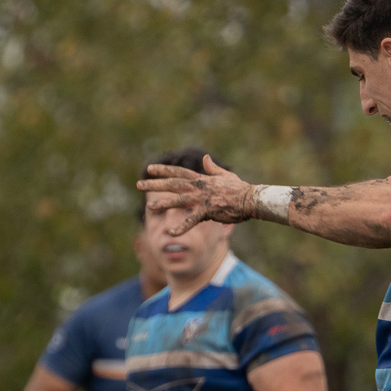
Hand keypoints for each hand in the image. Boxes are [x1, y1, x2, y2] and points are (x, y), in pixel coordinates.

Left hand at [135, 156, 255, 234]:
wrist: (251, 199)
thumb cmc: (241, 189)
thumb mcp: (225, 176)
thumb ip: (213, 168)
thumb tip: (205, 157)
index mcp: (202, 179)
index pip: (179, 172)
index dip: (164, 170)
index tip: (150, 169)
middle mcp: (199, 187)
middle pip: (173, 184)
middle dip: (155, 184)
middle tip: (139, 184)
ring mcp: (203, 199)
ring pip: (179, 200)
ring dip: (164, 203)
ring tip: (150, 207)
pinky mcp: (209, 211)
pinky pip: (192, 220)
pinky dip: (182, 227)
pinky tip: (171, 233)